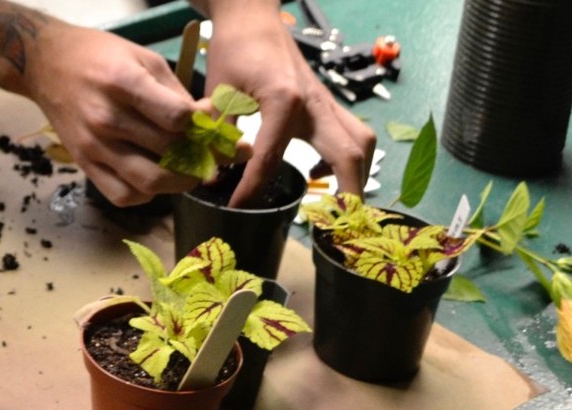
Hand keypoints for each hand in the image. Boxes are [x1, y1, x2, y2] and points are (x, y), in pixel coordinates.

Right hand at [22, 24, 211, 206]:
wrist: (46, 64)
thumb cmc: (100, 55)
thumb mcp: (144, 58)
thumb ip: (177, 93)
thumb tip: (209, 121)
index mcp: (124, 82)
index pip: (177, 118)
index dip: (204, 125)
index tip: (209, 123)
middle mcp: (107, 118)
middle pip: (170, 152)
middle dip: (202, 157)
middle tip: (212, 153)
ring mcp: (93, 146)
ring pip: (150, 182)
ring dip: (180, 181)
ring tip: (188, 170)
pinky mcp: (84, 164)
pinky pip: (122, 196)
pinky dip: (147, 194)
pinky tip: (153, 177)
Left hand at [203, 0, 373, 206]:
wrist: (253, 18)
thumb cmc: (234, 50)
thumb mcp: (217, 92)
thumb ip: (218, 134)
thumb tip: (210, 174)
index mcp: (285, 101)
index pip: (272, 157)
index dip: (253, 187)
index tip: (238, 205)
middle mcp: (315, 103)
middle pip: (350, 154)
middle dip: (348, 194)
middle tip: (334, 226)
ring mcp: (326, 102)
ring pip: (360, 143)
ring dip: (355, 175)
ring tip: (334, 205)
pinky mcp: (326, 103)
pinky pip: (351, 134)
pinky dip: (346, 158)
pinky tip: (320, 173)